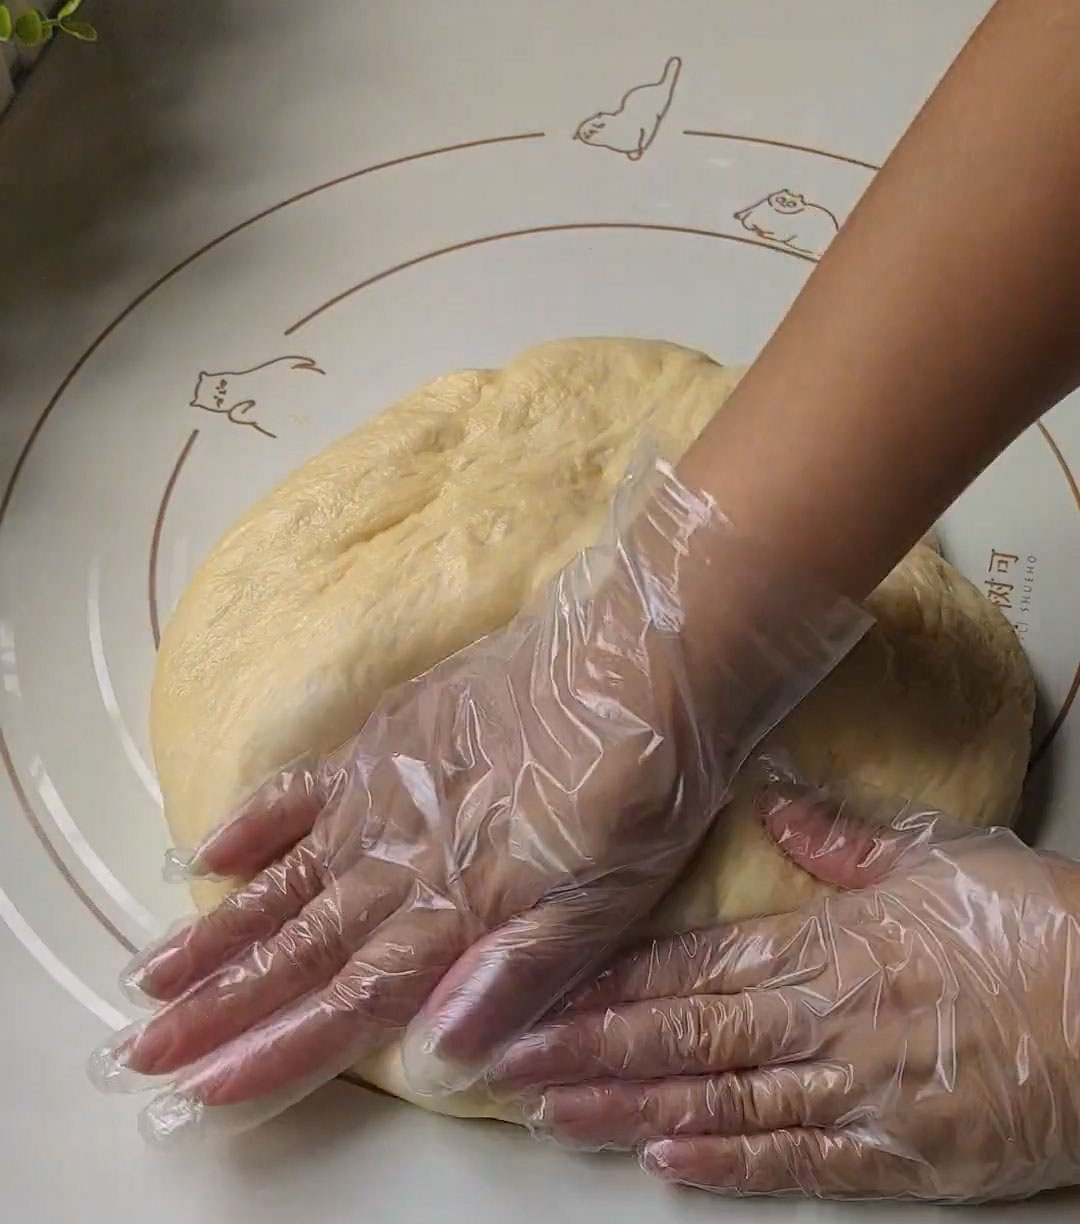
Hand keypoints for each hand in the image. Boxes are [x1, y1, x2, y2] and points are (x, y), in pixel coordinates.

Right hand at [90, 462, 863, 1141]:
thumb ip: (524, 969)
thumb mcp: (612, 896)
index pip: (353, 997)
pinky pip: (308, 784)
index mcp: (463, 905)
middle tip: (144, 1047)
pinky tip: (210, 850)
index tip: (205, 1085)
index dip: (279, 1047)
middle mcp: (408, 855)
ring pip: (288, 876)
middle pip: (300, 946)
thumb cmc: (645, 785)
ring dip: (220, 930)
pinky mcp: (393, 735)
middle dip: (223, 1005)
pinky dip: (258, 819)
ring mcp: (391, 790)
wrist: (643, 658)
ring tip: (154, 975)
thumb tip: (440, 1042)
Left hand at [492, 768, 1079, 1201]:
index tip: (541, 989)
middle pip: (684, 1035)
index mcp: (823, 945)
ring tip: (555, 1112)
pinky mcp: (899, 1153)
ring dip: (631, 1107)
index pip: (691, 964)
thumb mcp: (936, 856)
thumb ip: (840, 837)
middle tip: (508, 1058)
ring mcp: (856, 1092)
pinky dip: (729, 1166)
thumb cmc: (1034, 927)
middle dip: (589, 1047)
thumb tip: (774, 799)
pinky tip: (667, 1165)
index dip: (610, 981)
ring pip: (721, 1101)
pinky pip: (799, 1161)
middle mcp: (823, 1020)